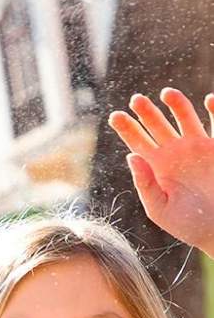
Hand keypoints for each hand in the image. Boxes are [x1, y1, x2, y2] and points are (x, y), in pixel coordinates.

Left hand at [108, 88, 213, 255]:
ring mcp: (199, 148)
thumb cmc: (189, 224)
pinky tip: (209, 100)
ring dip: (177, 104)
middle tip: (136, 99)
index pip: (138, 143)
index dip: (127, 129)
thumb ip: (144, 184)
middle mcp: (176, 154)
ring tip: (166, 93)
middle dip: (147, 112)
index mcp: (157, 168)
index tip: (114, 116)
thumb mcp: (159, 208)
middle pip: (157, 126)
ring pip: (186, 118)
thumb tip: (131, 156)